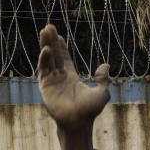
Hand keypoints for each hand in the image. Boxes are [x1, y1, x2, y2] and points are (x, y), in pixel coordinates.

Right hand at [37, 24, 109, 149]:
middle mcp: (60, 78)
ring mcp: (51, 81)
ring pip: (47, 59)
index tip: (58, 35)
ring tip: (44, 31)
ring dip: (46, 45)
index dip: (61, 47)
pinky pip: (43, 70)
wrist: (79, 122)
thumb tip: (106, 65)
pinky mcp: (45, 86)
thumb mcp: (102, 92)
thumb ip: (103, 79)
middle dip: (51, 41)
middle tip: (48, 27)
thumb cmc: (90, 111)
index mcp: (71, 78)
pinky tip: (47, 50)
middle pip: (54, 55)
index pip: (64, 59)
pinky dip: (44, 59)